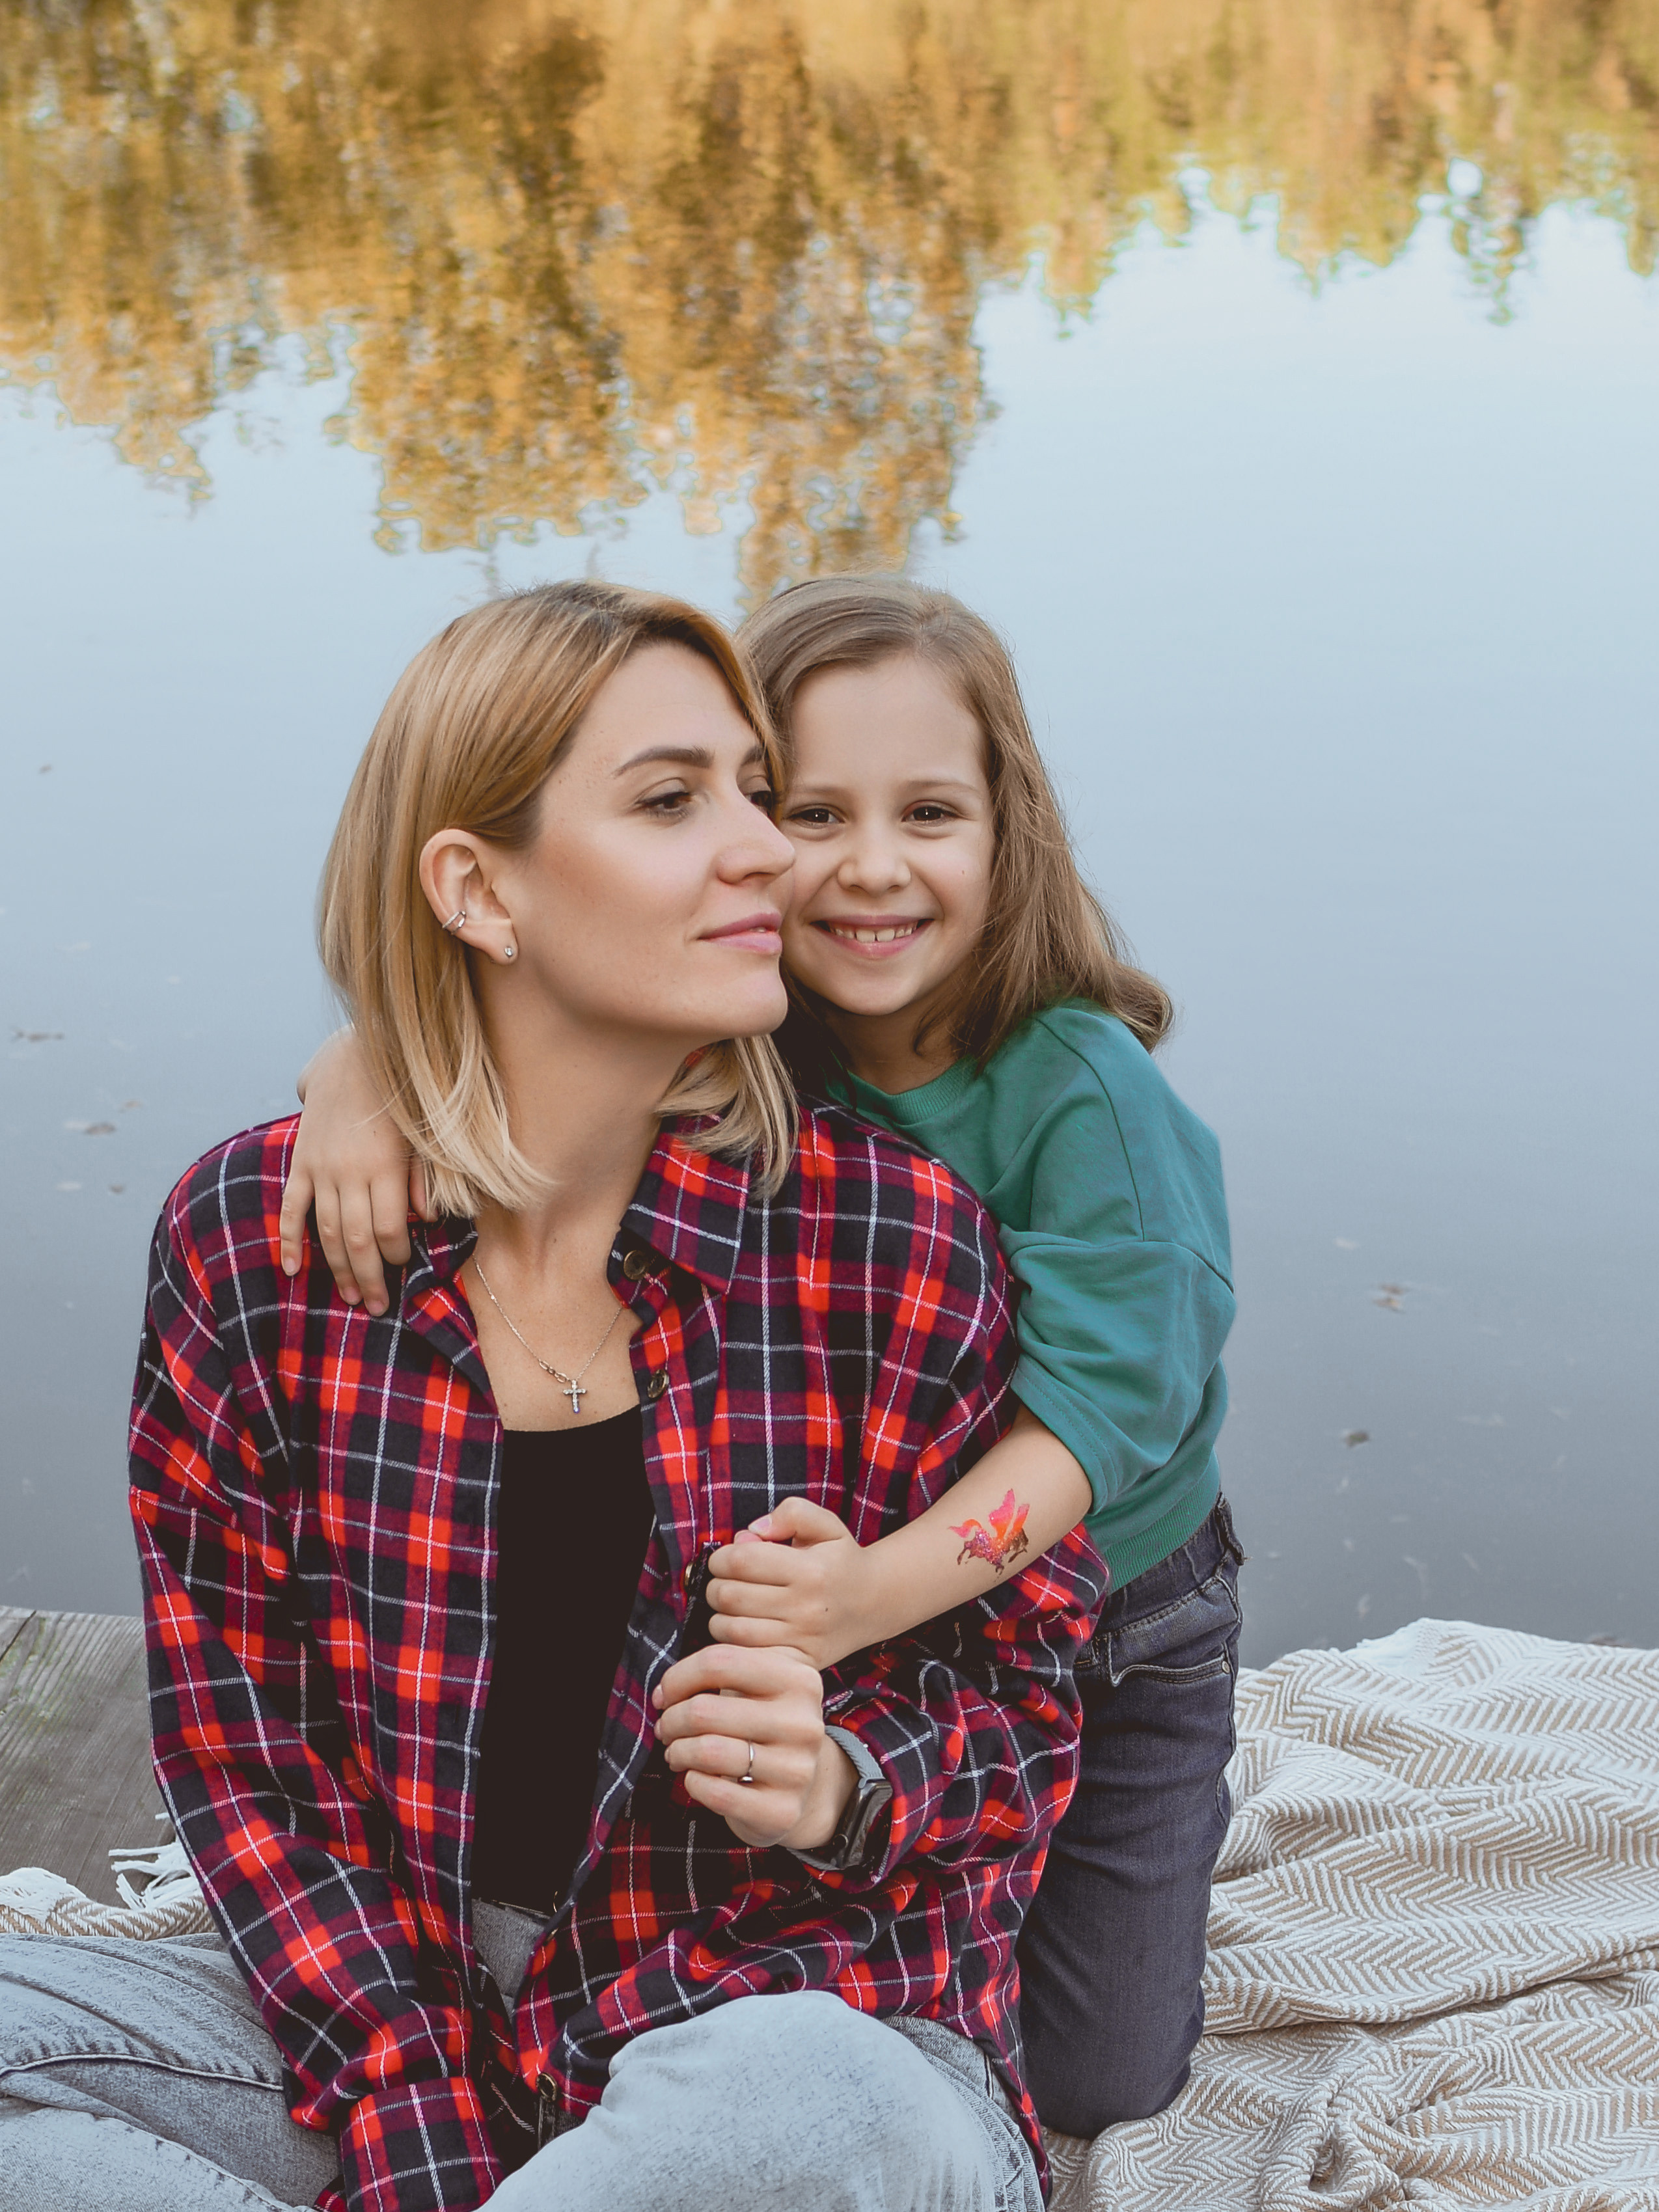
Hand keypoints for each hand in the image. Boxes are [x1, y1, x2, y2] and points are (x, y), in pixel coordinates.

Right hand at [279, 1031, 427, 1314]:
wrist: (355, 1059)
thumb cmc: (401, 1101)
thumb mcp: (422, 1135)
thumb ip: (425, 1177)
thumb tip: (430, 1218)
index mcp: (384, 1166)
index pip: (389, 1227)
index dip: (397, 1254)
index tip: (404, 1268)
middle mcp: (349, 1171)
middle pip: (355, 1239)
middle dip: (368, 1277)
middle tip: (375, 1306)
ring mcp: (320, 1169)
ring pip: (325, 1231)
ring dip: (336, 1269)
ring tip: (348, 1297)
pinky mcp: (302, 1163)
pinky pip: (292, 1208)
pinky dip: (290, 1240)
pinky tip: (294, 1269)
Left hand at [652, 1642, 854, 1850]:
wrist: (798, 1786)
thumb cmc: (761, 1724)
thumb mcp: (756, 1683)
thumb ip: (721, 1666)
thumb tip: (665, 1691)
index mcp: (799, 1679)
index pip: (719, 1662)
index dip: (677, 1678)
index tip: (664, 1696)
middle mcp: (803, 1723)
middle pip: (705, 1709)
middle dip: (671, 1720)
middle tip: (666, 1729)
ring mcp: (796, 1769)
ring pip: (707, 1751)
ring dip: (677, 1752)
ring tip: (676, 1753)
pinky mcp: (782, 1810)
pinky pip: (716, 1793)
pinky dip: (693, 1783)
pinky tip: (695, 1778)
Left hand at [707, 1497, 885, 1671]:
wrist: (872, 1604)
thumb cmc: (839, 1559)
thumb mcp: (825, 1524)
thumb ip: (791, 1513)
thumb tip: (751, 1533)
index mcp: (811, 1570)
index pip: (741, 1561)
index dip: (721, 1557)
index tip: (724, 1558)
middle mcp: (807, 1607)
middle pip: (730, 1596)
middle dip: (716, 1585)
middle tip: (724, 1582)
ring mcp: (802, 1640)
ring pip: (732, 1629)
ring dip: (720, 1615)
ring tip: (731, 1606)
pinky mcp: (798, 1663)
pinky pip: (748, 1656)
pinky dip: (734, 1644)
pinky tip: (742, 1629)